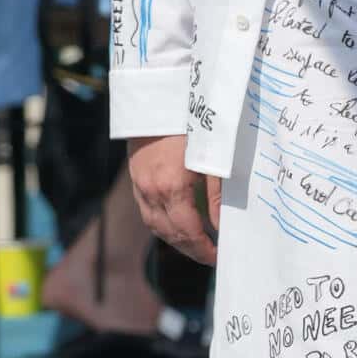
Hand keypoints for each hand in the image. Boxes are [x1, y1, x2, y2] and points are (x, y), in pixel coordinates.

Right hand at [127, 133, 220, 264]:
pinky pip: (147, 213)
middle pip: (170, 234)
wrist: (159, 100)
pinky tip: (178, 225)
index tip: (218, 257)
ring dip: (176, 240)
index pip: (188, 231)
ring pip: (156, 226)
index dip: (203, 248)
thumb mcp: (211, 159)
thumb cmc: (191, 126)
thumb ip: (217, 196)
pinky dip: (163, 225)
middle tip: (210, 257)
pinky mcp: (135, 180)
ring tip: (196, 245)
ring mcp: (139, 187)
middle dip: (191, 250)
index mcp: (172, 187)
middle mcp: (151, 191)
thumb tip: (221, 227)